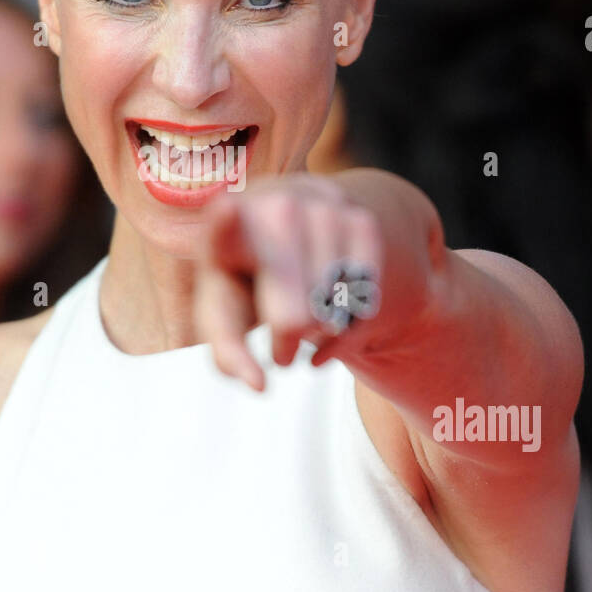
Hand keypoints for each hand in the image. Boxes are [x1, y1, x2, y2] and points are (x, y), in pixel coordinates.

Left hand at [194, 173, 384, 390]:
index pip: (223, 224)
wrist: (298, 232)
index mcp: (225, 221)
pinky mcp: (361, 217)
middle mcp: (275, 205)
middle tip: (281, 350)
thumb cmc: (247, 281)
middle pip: (293, 313)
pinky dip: (354, 321)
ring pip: (335, 307)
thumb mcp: (225, 313)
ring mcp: (322, 206)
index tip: (228, 213)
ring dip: (323, 330)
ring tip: (307, 327)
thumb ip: (228, 352)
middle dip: (288, 338)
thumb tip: (259, 386)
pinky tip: (335, 320)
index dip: (226, 224)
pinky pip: (367, 294)